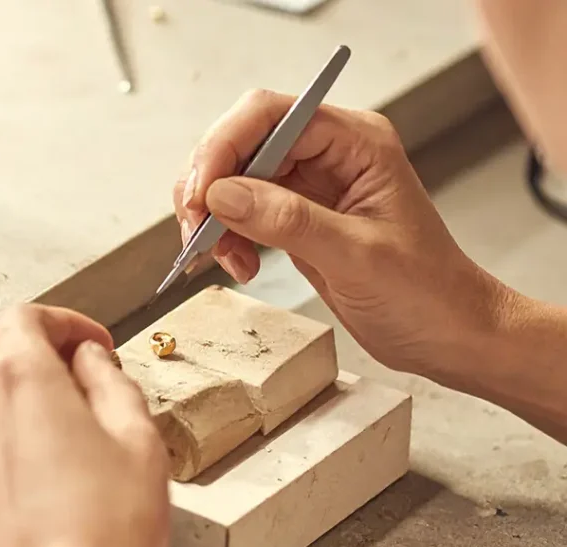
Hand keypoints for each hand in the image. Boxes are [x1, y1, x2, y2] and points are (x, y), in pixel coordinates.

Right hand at [172, 89, 511, 381]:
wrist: (445, 334)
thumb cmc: (426, 292)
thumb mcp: (356, 255)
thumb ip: (288, 221)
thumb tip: (222, 195)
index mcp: (356, 142)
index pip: (270, 116)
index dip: (224, 148)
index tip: (200, 195)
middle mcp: (329, 155)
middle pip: (241, 143)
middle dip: (208, 186)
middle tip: (196, 232)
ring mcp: (310, 187)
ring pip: (233, 179)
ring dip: (212, 217)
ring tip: (220, 257)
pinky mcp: (295, 219)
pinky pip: (241, 213)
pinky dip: (225, 238)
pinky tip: (238, 265)